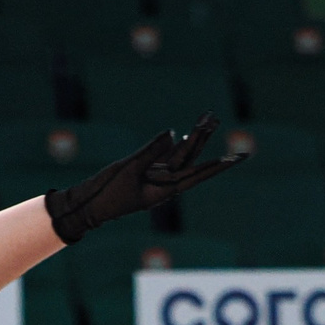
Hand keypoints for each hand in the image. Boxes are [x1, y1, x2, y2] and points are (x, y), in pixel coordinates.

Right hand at [42, 113, 245, 244]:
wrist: (87, 206)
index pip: (197, 173)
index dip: (218, 164)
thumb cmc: (107, 193)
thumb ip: (151, 151)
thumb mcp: (128, 169)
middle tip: (215, 118)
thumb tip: (173, 133)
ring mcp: (155, 178)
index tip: (237, 157)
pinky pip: (166, 158)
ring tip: (206, 119)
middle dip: (203, 139)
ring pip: (180, 156)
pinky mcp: (144, 173)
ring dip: (193, 138)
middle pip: (190, 159)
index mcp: (165, 190)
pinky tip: (186, 135)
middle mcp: (165, 184)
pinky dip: (177, 146)